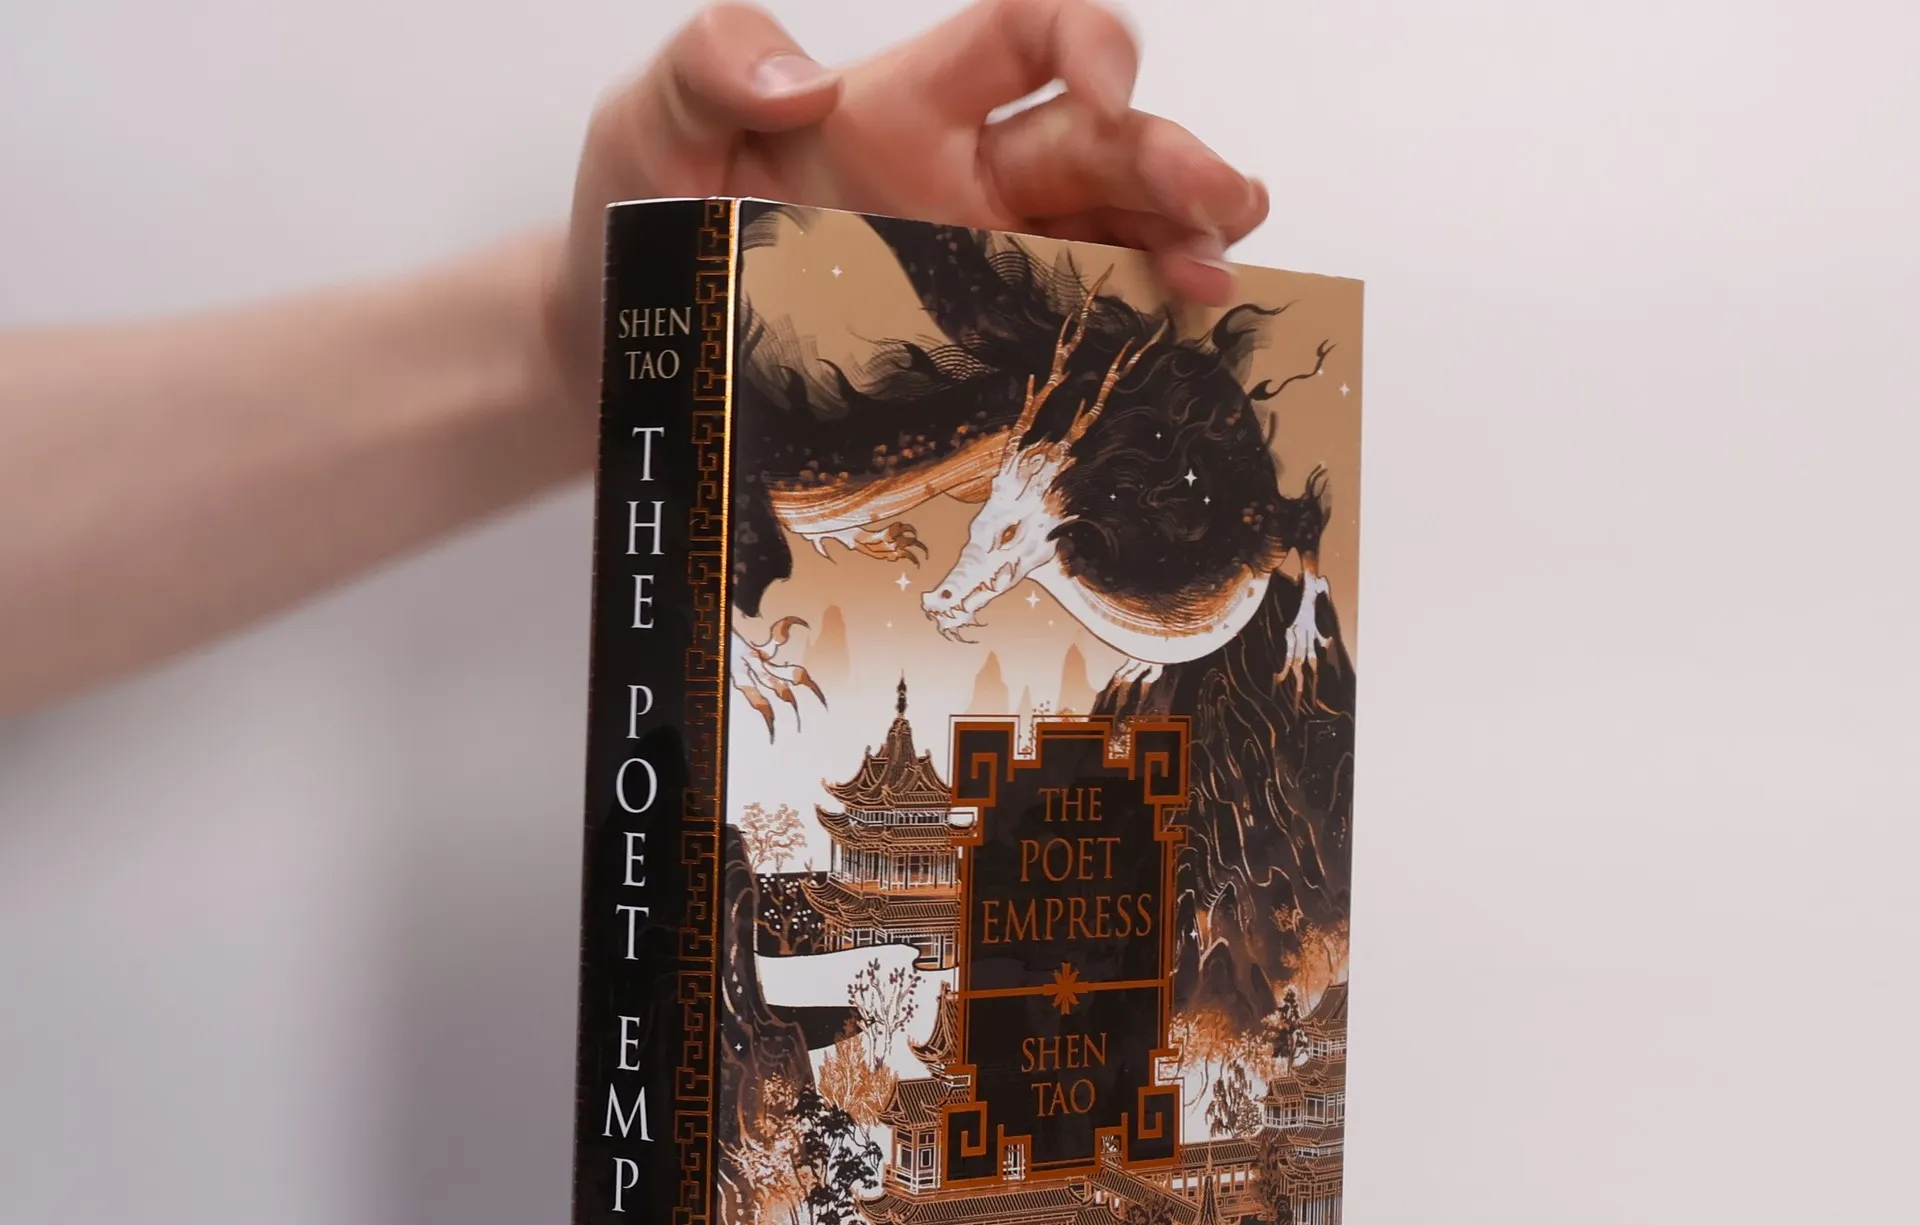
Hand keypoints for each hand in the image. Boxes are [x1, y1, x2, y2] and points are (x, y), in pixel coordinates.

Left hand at [546, 0, 1268, 401]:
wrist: (631, 353)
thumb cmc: (639, 222)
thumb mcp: (647, 120)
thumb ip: (711, 61)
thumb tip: (802, 81)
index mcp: (902, 104)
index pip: (1024, 37)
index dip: (1083, 40)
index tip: (1108, 84)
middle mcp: (961, 180)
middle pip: (1099, 144)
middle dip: (1170, 159)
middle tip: (1222, 203)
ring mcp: (979, 272)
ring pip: (1110, 238)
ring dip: (1179, 244)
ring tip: (1222, 272)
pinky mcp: (976, 356)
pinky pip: (1075, 331)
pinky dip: (1135, 330)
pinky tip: (1180, 337)